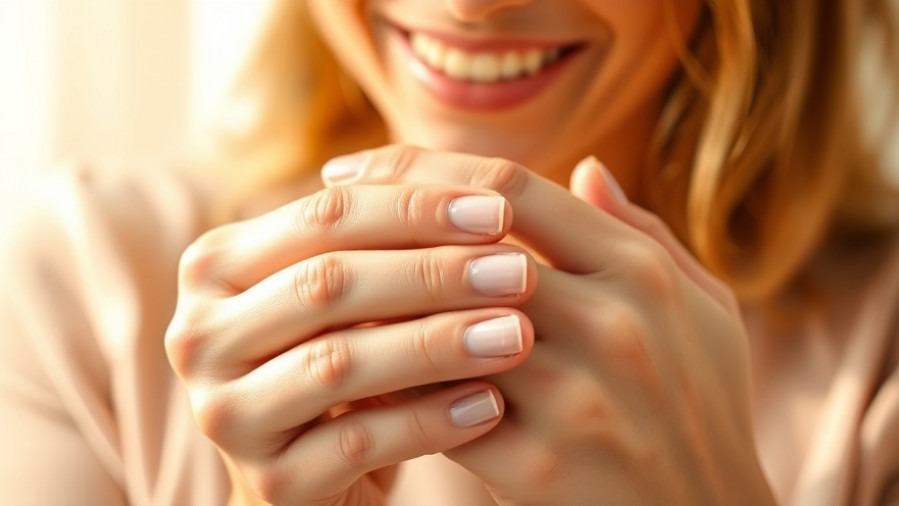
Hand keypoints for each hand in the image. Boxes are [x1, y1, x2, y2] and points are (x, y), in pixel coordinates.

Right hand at [165, 183, 538, 504]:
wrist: (315, 470)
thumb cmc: (344, 356)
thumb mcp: (351, 293)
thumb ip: (387, 240)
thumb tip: (488, 196)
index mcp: (217, 266)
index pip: (324, 216)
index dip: (415, 208)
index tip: (501, 212)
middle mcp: (200, 334)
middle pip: (329, 283)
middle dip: (434, 273)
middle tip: (518, 272)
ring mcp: (224, 413)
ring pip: (338, 362)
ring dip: (437, 344)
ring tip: (516, 335)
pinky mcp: (267, 482)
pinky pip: (356, 441)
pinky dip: (429, 421)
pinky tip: (489, 404)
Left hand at [323, 146, 775, 504]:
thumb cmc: (701, 408)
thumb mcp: (702, 312)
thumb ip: (643, 232)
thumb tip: (586, 166)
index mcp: (641, 271)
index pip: (509, 188)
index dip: (422, 169)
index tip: (362, 169)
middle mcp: (612, 323)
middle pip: (462, 243)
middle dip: (380, 220)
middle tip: (323, 214)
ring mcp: (576, 396)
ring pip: (439, 326)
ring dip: (377, 300)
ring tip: (326, 283)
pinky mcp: (542, 467)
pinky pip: (438, 409)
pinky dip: (393, 384)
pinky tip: (359, 368)